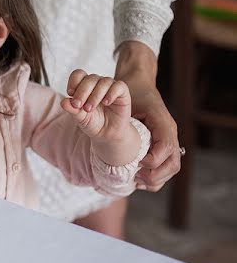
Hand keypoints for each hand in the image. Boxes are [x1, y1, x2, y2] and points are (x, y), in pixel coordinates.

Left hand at [62, 70, 137, 166]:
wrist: (107, 133)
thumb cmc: (92, 122)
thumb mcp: (79, 117)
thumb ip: (72, 109)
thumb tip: (63, 102)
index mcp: (84, 85)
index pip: (78, 74)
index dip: (73, 81)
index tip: (70, 94)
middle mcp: (97, 83)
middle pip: (89, 79)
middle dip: (82, 92)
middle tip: (78, 105)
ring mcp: (110, 86)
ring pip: (104, 82)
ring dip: (95, 95)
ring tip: (89, 109)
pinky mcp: (122, 92)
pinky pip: (118, 86)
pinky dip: (111, 93)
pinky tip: (106, 103)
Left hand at [115, 41, 179, 191]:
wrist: (140, 81)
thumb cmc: (133, 91)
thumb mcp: (125, 99)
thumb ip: (113, 110)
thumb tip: (88, 114)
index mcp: (163, 122)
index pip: (166, 148)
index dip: (153, 160)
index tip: (138, 166)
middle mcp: (169, 131)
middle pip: (173, 163)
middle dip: (157, 176)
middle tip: (138, 180)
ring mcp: (169, 137)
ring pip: (172, 166)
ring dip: (157, 178)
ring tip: (138, 182)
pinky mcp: (164, 141)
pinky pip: (167, 163)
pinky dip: (156, 174)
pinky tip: (140, 179)